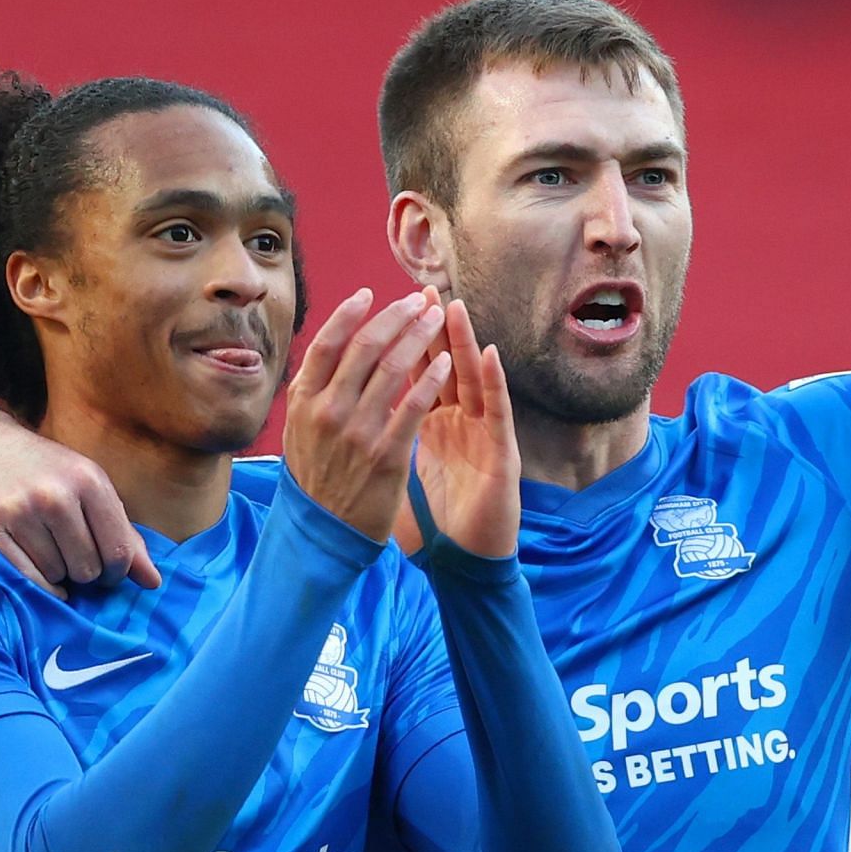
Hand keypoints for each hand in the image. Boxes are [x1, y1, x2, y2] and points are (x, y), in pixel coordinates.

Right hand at [0, 406, 160, 597]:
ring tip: (44, 549)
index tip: (106, 570)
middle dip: (84, 572)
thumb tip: (153, 582)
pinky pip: (24, 577)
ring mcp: (17, 511)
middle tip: (70, 556)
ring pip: (56, 576)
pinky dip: (34, 584)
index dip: (117, 572)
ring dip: (55, 573)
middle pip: (88, 569)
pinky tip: (35, 570)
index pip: (119, 552)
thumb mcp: (86, 486)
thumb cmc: (39, 469)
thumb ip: (123, 533)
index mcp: (88, 480)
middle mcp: (54, 494)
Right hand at [283, 289, 452, 541]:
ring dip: (419, 337)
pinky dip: (431, 378)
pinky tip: (446, 361)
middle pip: (364, 346)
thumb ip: (313, 392)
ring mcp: (357, 431)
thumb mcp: (299, 431)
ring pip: (393, 368)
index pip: (326, 343)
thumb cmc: (316, 479)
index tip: (370, 294)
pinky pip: (414, 405)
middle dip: (396, 316)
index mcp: (304, 401)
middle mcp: (327, 411)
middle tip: (418, 301)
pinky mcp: (387, 453)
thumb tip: (328, 349)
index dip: (349, 313)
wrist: (324, 535)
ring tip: (437, 319)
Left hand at [392, 294, 519, 558]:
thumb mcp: (402, 478)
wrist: (468, 561)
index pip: (414, 375)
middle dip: (430, 329)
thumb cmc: (436, 523)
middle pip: (443, 366)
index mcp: (433, 427)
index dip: (401, 342)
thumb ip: (385, 446)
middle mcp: (459, 424)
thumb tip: (348, 427)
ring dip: (462, 341)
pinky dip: (493, 381)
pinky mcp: (503, 453)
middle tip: (422, 291)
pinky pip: (496, 412)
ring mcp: (482, 435)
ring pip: (472, 379)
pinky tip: (488, 354)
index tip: (386, 308)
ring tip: (453, 307)